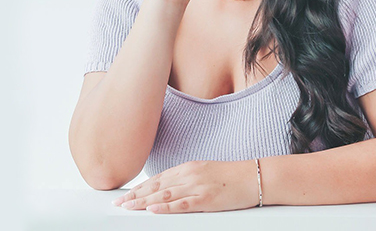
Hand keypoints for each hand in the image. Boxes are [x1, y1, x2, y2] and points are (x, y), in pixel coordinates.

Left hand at [111, 159, 259, 212]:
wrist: (254, 176)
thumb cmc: (232, 175)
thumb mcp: (207, 171)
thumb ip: (188, 178)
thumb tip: (170, 188)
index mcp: (190, 167)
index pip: (159, 178)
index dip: (141, 187)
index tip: (127, 194)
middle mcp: (190, 174)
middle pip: (157, 186)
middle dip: (136, 195)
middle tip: (118, 203)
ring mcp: (197, 186)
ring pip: (164, 195)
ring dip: (143, 202)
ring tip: (127, 208)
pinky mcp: (206, 198)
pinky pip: (181, 204)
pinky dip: (165, 208)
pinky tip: (152, 210)